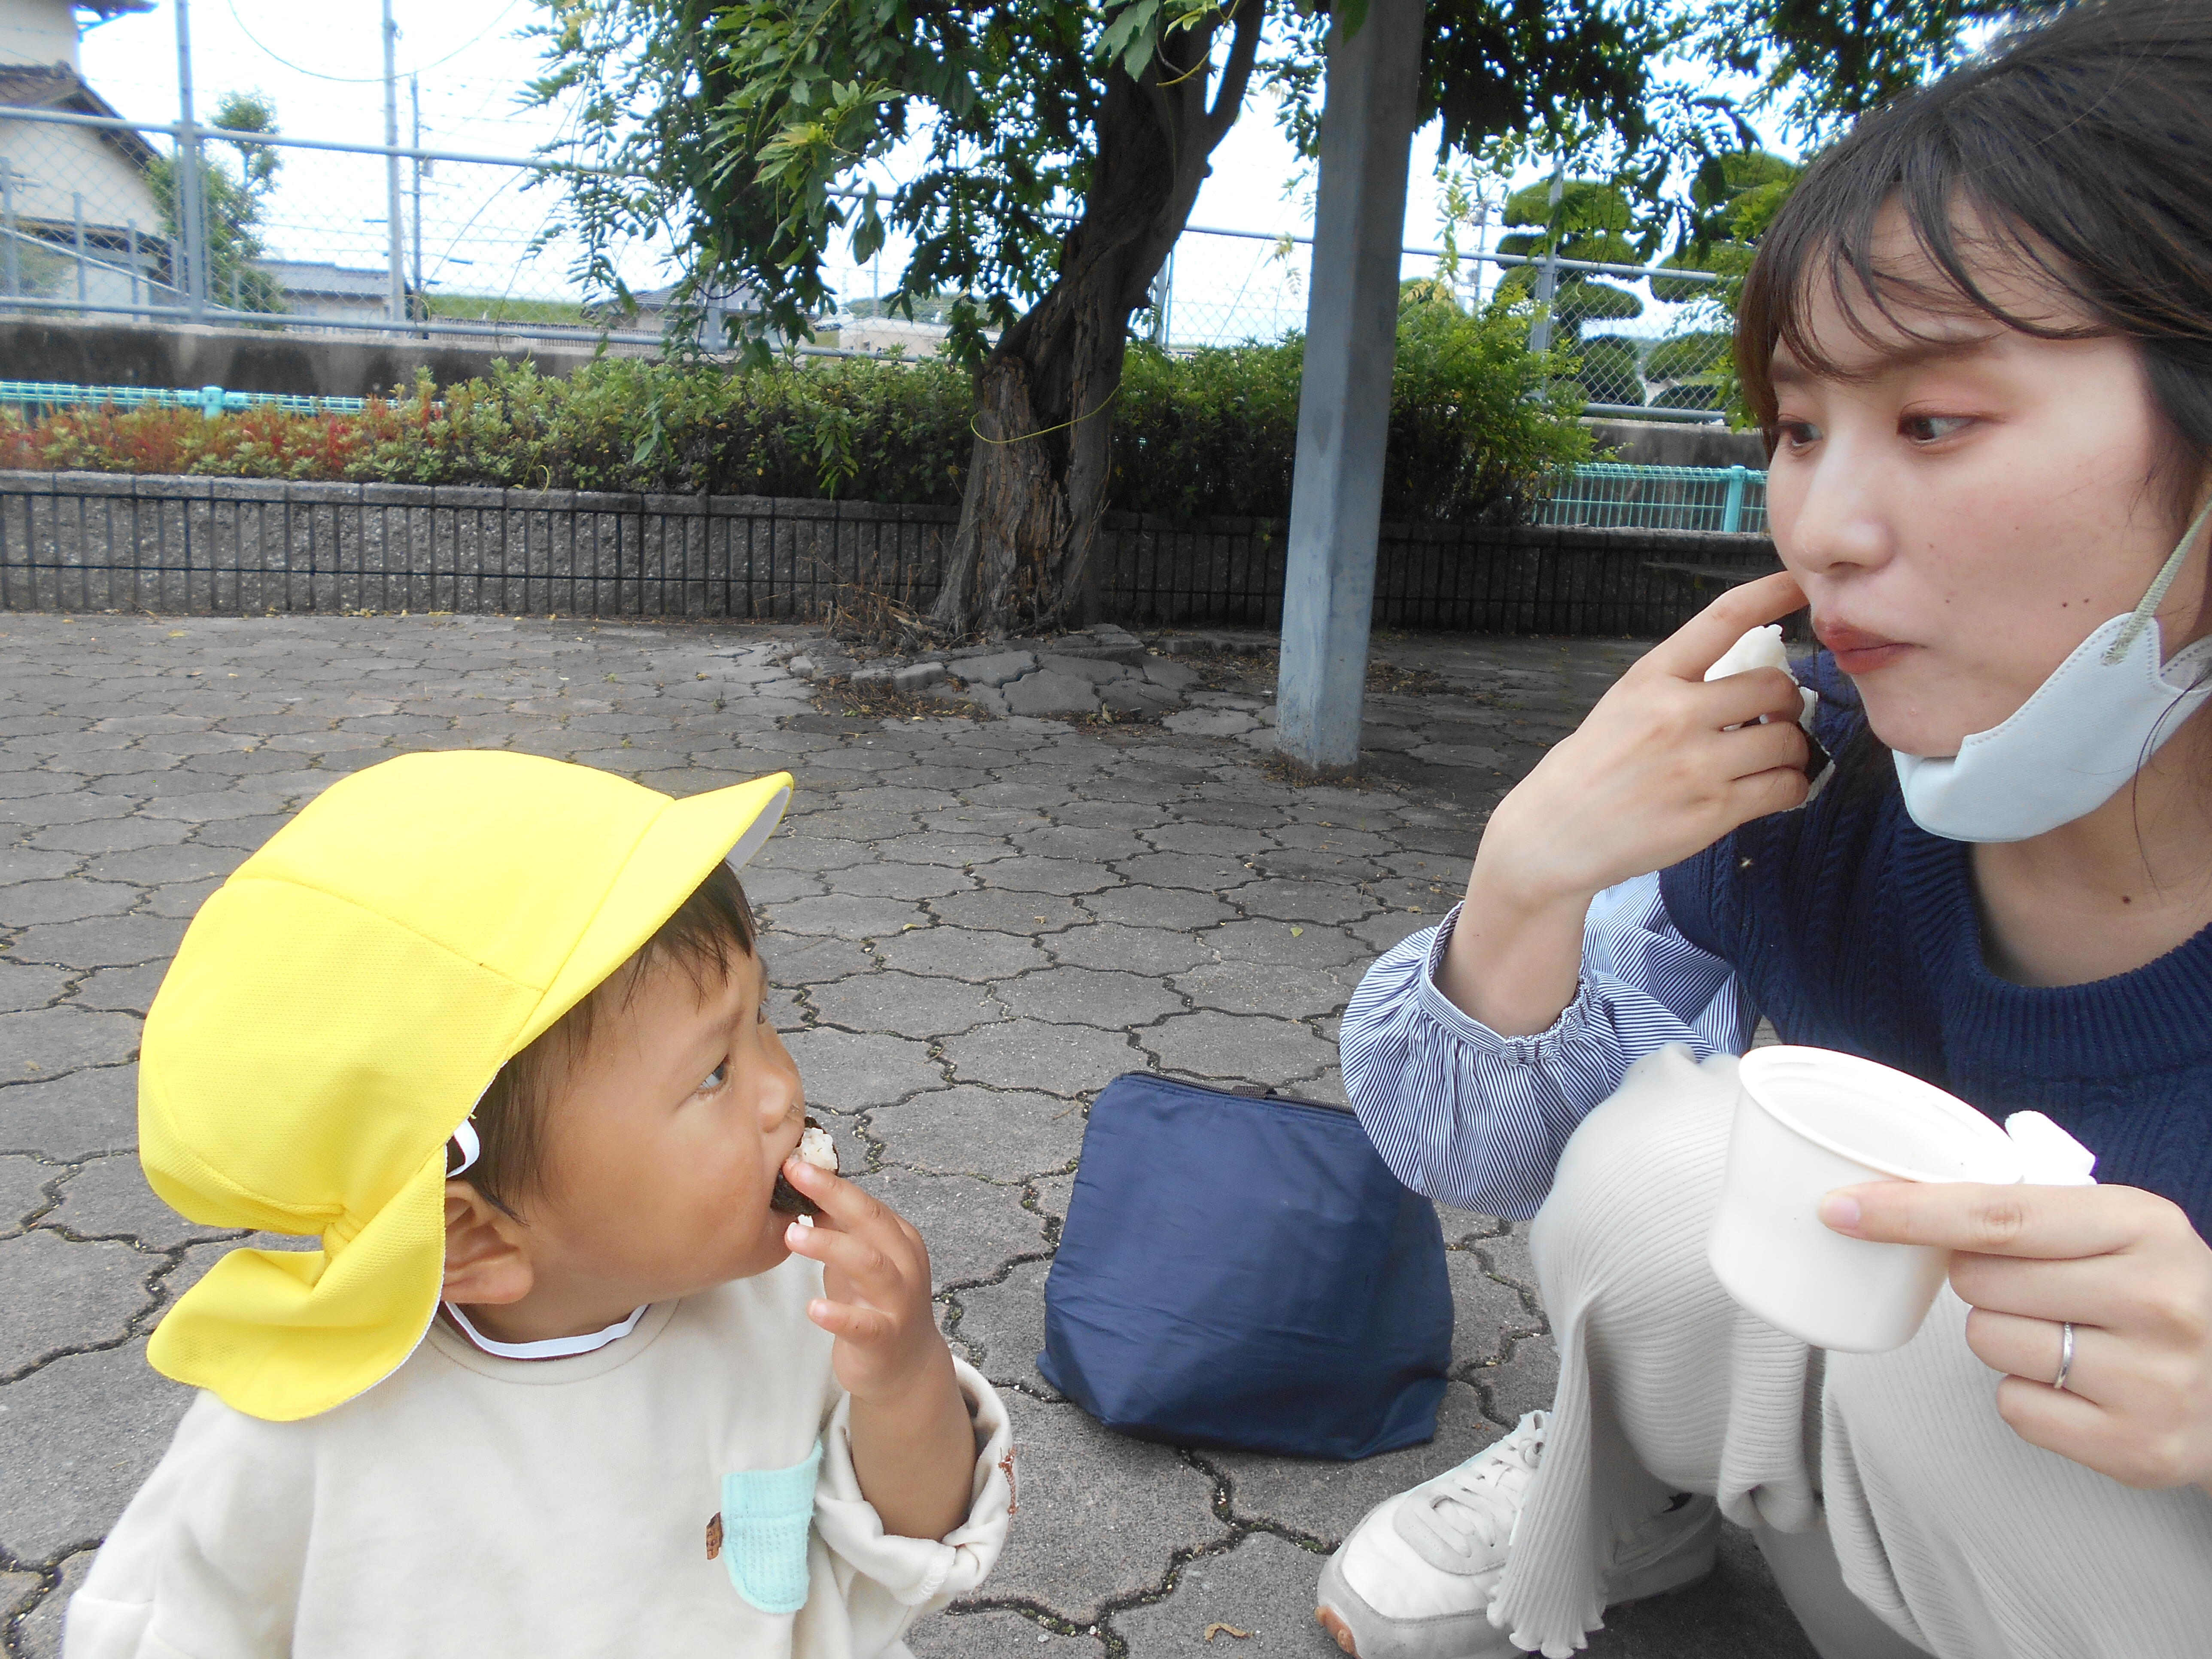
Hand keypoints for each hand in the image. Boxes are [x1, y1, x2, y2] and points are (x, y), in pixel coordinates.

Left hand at [777, 1155, 947, 1404]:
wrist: (905, 1367)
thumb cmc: (875, 1303)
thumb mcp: (858, 1259)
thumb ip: (838, 1227)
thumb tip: (803, 1185)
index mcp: (899, 1240)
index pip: (866, 1203)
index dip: (831, 1181)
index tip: (794, 1161)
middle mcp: (905, 1264)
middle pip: (871, 1222)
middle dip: (832, 1194)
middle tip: (794, 1174)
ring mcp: (898, 1302)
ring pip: (870, 1265)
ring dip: (830, 1245)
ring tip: (792, 1235)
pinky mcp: (886, 1338)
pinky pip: (863, 1325)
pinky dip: (838, 1314)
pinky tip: (813, 1307)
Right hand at [1436, 572, 1812, 1035]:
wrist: (1553, 836)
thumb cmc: (1589, 769)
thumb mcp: (1622, 706)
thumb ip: (1678, 688)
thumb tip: (1751, 682)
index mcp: (1650, 679)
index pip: (1723, 619)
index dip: (1770, 593)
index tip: (1800, 584)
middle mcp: (1675, 714)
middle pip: (1774, 686)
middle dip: (1787, 703)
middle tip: (1776, 720)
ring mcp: (1697, 765)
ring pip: (1788, 741)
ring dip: (1793, 751)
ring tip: (1773, 762)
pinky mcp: (1713, 812)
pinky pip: (1785, 787)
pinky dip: (1792, 788)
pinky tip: (1776, 791)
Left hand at [1822, 1181, 2211, 1491]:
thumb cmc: (2163, 1293)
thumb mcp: (2123, 1230)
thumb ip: (2031, 1211)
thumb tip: (1907, 1194)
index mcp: (2143, 1224)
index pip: (1994, 1215)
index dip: (1908, 1211)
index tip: (1841, 1208)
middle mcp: (2153, 1299)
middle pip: (1978, 1282)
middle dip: (1983, 1282)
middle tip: (2039, 1289)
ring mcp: (2150, 1380)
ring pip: (1989, 1343)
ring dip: (2004, 1338)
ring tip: (2070, 1336)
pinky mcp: (2136, 1447)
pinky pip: (2016, 1407)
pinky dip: (2029, 1397)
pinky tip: (2081, 1387)